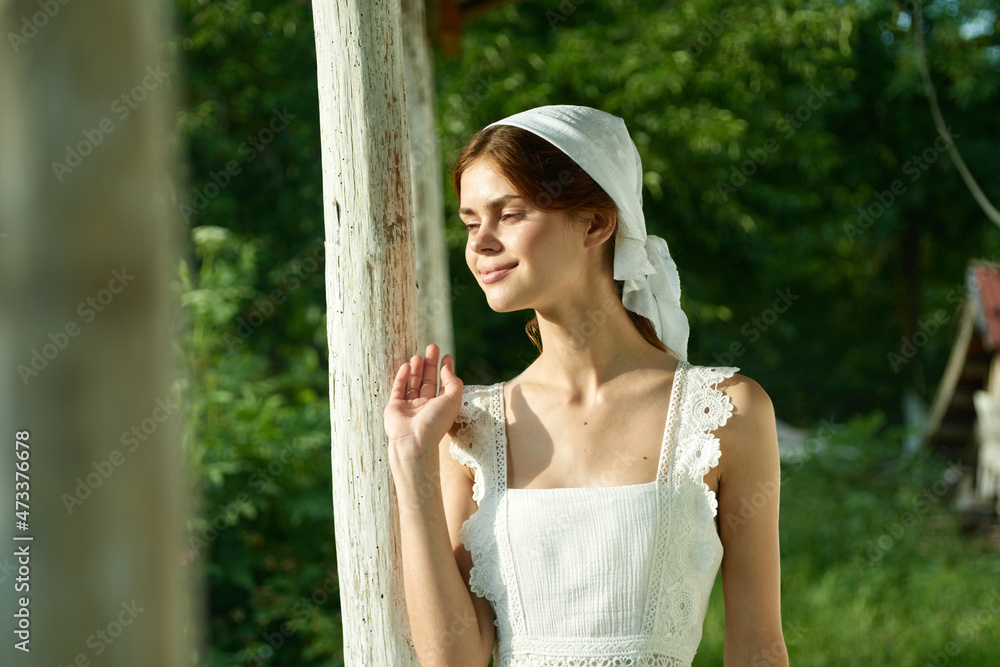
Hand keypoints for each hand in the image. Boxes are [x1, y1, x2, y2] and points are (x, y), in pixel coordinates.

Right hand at [384, 343, 463, 461]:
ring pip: (413, 384)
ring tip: (419, 354)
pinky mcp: (394, 407)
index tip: (447, 356)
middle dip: (430, 364)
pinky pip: (398, 389)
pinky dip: (402, 377)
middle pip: (428, 381)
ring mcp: (409, 407)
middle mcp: (425, 407)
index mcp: (440, 407)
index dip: (446, 370)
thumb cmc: (435, 422)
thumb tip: (447, 368)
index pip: (444, 385)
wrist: (414, 441)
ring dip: (416, 369)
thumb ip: (453, 382)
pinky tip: (406, 365)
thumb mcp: (453, 400)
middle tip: (432, 347)